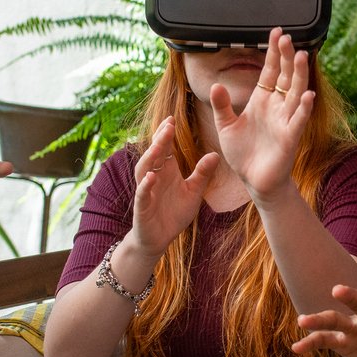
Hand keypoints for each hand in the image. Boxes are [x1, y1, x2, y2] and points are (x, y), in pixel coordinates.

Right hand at [123, 116, 221, 259]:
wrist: (159, 239)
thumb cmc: (174, 213)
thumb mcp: (193, 192)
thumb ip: (202, 174)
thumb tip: (215, 155)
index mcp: (165, 171)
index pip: (164, 148)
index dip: (166, 134)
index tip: (173, 118)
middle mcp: (153, 177)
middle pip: (154, 154)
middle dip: (160, 139)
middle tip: (169, 124)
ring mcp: (146, 191)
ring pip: (144, 169)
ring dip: (150, 156)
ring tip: (159, 144)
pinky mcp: (142, 207)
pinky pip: (141, 194)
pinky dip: (145, 185)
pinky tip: (151, 178)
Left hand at [210, 29, 313, 199]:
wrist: (253, 180)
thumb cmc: (243, 153)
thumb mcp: (225, 126)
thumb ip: (221, 106)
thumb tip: (215, 85)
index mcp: (261, 100)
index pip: (270, 71)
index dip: (273, 53)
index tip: (277, 33)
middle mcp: (277, 106)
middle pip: (285, 76)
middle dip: (287, 57)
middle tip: (287, 38)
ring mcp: (285, 120)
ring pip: (296, 93)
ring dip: (299, 75)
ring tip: (301, 56)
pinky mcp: (290, 137)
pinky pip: (298, 120)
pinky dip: (304, 108)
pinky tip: (308, 95)